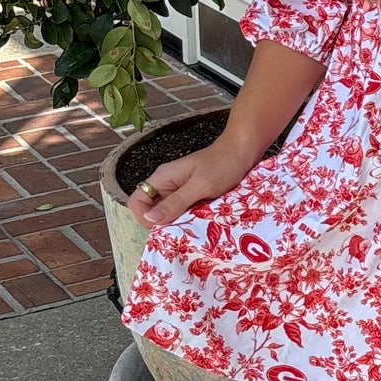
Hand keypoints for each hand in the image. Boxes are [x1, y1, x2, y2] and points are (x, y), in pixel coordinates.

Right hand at [128, 135, 257, 230]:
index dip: (144, 217)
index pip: (137, 201)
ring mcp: (180, 191)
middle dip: (163, 224)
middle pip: (152, 211)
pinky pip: (184, 212)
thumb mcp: (199, 185)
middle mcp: (167, 185)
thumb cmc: (222, 163)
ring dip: (178, 223)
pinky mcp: (193, 196)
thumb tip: (150, 218)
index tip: (164, 227)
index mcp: (162, 178)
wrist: (243, 150)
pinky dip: (190, 219)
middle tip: (183, 230)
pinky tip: (202, 222)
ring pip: (169, 214)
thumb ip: (175, 202)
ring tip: (194, 227)